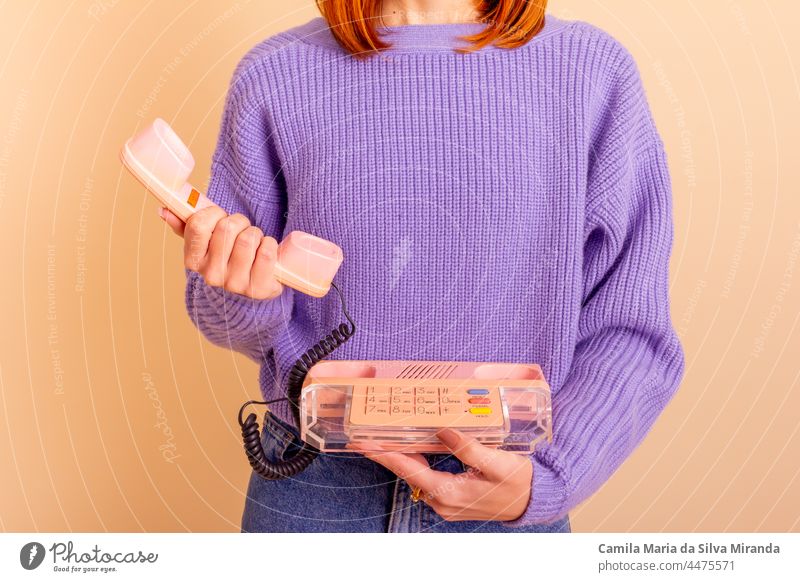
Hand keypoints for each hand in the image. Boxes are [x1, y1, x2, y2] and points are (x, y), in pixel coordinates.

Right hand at [159, 207, 283, 299]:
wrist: (254, 285)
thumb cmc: (229, 256)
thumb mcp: (206, 241)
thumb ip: (185, 225)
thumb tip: (164, 211)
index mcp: (193, 261)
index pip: (199, 224)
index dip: (214, 213)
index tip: (221, 218)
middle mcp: (212, 275)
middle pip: (227, 228)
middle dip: (239, 222)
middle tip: (241, 231)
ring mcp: (235, 284)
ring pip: (248, 238)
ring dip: (255, 234)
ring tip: (254, 244)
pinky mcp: (258, 288)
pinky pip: (266, 252)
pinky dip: (270, 245)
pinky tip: (265, 252)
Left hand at [353, 428, 532, 521]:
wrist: (534, 500)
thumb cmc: (519, 481)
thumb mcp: (497, 462)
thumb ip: (468, 448)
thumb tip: (444, 430)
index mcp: (449, 492)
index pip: (409, 470)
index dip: (385, 455)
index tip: (365, 444)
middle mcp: (443, 501)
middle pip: (408, 473)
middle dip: (389, 453)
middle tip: (370, 434)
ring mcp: (446, 503)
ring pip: (417, 476)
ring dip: (403, 457)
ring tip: (387, 436)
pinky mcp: (452, 499)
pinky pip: (428, 479)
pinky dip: (418, 463)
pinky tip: (415, 448)